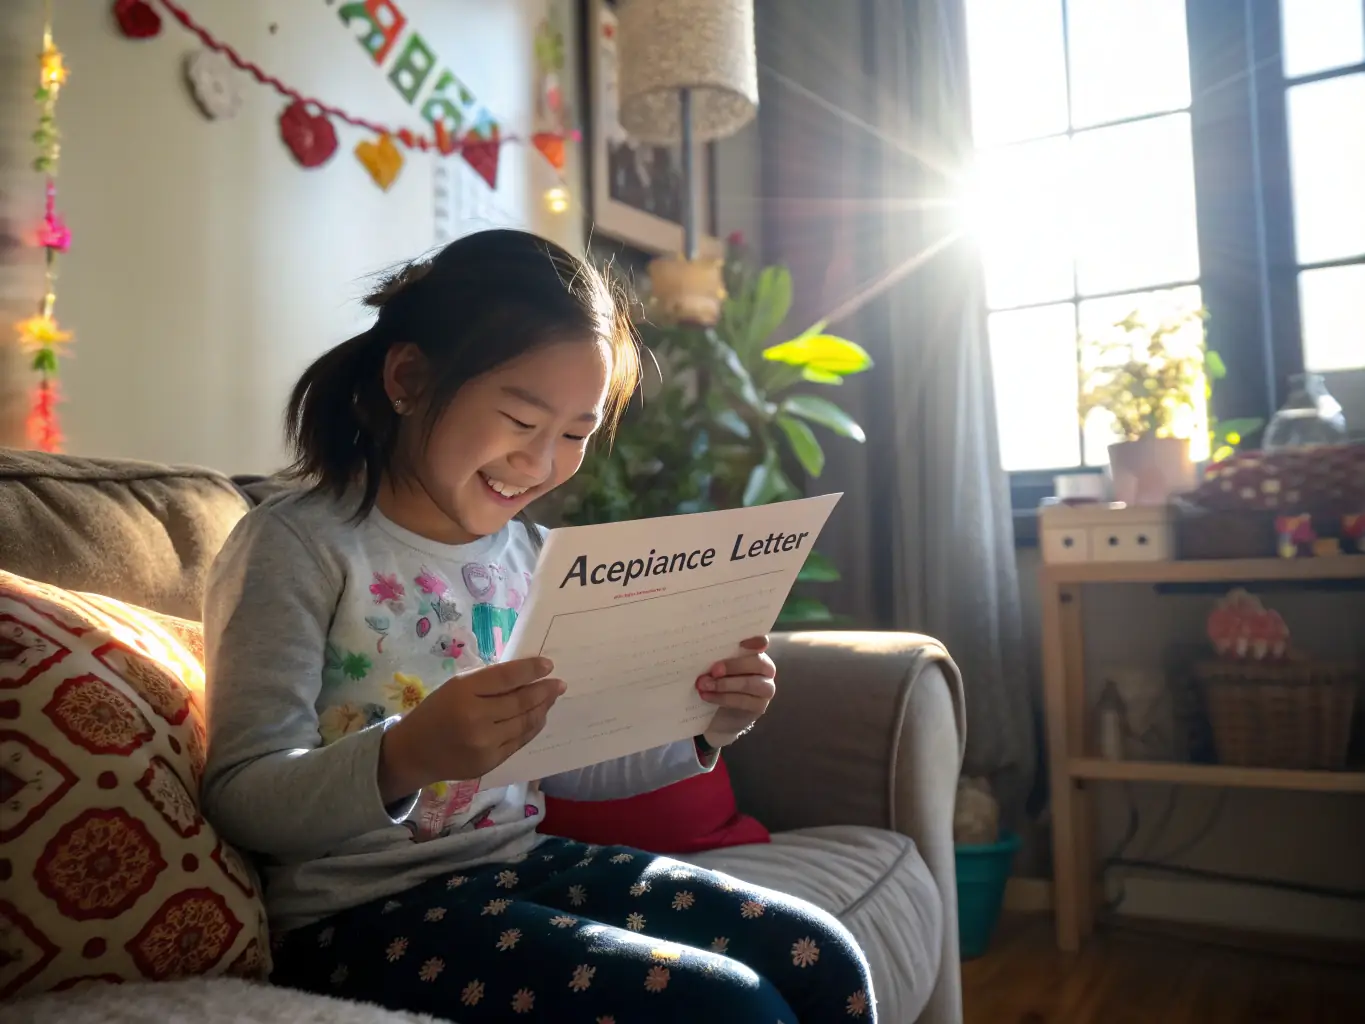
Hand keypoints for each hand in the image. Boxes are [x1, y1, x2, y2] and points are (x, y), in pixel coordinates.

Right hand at [378, 657, 563, 802]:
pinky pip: (519, 742)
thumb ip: (487, 682)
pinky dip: (532, 727)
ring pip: (525, 723)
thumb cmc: (435, 713)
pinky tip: (539, 717)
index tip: (548, 665)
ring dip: (542, 708)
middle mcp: (476, 718)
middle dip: (544, 691)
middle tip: (560, 683)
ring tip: (552, 698)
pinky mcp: (490, 762)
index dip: (531, 670)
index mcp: (463, 692)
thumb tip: (525, 675)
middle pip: (521, 701)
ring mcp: (485, 743)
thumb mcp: (455, 687)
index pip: (507, 677)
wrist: (413, 753)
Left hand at [695, 636, 775, 749]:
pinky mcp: (759, 706)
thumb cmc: (716, 682)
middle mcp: (765, 668)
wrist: (719, 715)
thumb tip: (701, 652)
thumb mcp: (714, 668)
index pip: (761, 642)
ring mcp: (766, 688)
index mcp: (755, 653)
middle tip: (714, 670)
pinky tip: (707, 696)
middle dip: (734, 666)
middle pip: (758, 662)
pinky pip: (743, 701)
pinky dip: (723, 698)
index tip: (741, 643)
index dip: (755, 640)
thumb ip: (715, 659)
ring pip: (751, 684)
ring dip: (725, 684)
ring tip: (704, 685)